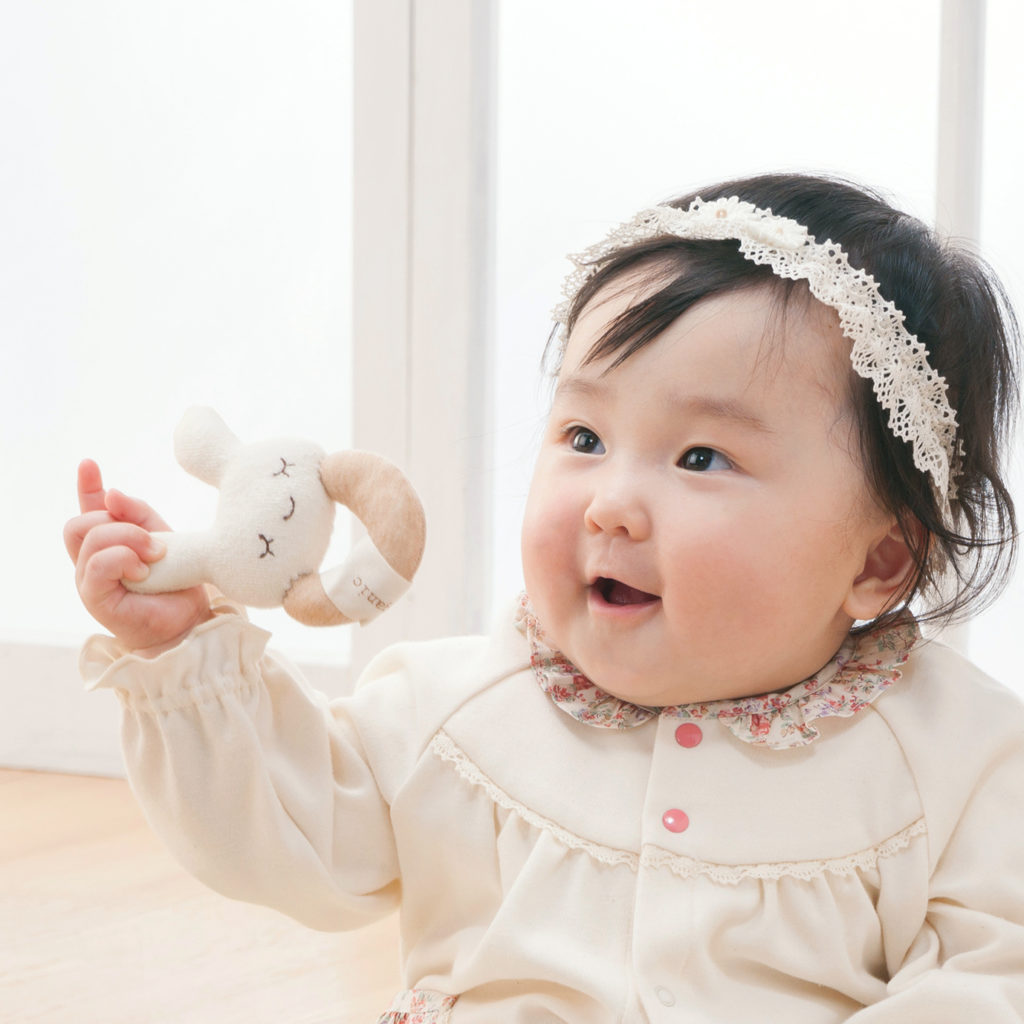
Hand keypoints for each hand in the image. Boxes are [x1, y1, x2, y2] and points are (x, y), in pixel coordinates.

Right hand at [64, 460, 211, 654]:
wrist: (189, 621)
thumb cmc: (177, 582)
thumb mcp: (165, 538)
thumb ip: (140, 515)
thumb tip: (111, 492)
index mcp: (109, 544)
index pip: (89, 511)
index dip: (87, 487)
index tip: (89, 463)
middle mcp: (92, 562)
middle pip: (81, 523)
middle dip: (118, 520)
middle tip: (154, 541)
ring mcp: (89, 580)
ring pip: (91, 539)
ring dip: (128, 539)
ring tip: (155, 556)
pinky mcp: (95, 598)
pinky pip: (98, 564)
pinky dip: (123, 559)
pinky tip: (144, 570)